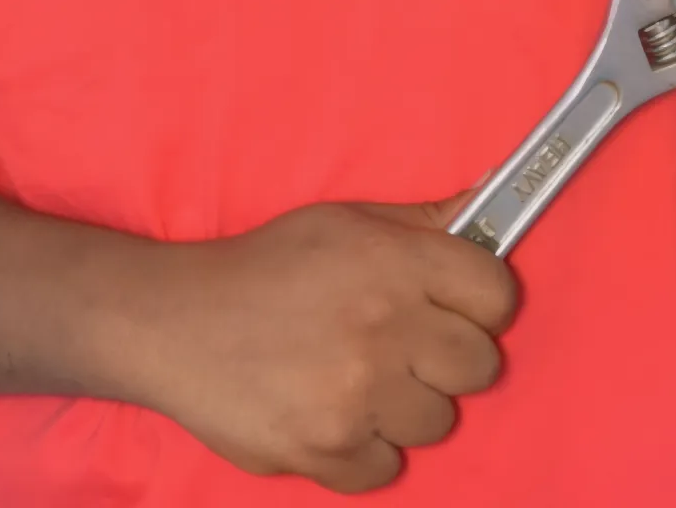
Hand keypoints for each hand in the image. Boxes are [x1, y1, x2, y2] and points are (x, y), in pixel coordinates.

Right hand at [138, 184, 518, 494]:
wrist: (177, 322)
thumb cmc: (266, 265)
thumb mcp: (345, 221)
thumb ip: (422, 221)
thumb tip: (488, 207)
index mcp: (395, 262)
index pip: (497, 295)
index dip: (482, 301)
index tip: (457, 305)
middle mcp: (385, 329)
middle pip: (480, 366)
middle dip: (448, 356)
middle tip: (405, 345)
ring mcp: (357, 397)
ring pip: (438, 422)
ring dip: (406, 405)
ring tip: (359, 377)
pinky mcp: (326, 452)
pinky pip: (387, 468)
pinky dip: (365, 448)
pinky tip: (333, 411)